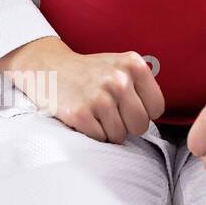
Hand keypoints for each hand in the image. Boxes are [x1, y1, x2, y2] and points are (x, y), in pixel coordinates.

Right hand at [0, 36, 164, 142]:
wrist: (49, 68)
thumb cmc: (89, 73)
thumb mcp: (120, 66)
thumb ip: (142, 86)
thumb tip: (154, 118)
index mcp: (134, 65)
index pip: (156, 108)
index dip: (142, 112)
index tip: (126, 105)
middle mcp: (119, 79)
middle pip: (140, 125)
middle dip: (126, 125)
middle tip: (109, 112)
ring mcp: (99, 97)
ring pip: (120, 136)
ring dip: (107, 130)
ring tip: (94, 113)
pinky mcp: (81, 114)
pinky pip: (100, 139)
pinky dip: (92, 133)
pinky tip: (84, 117)